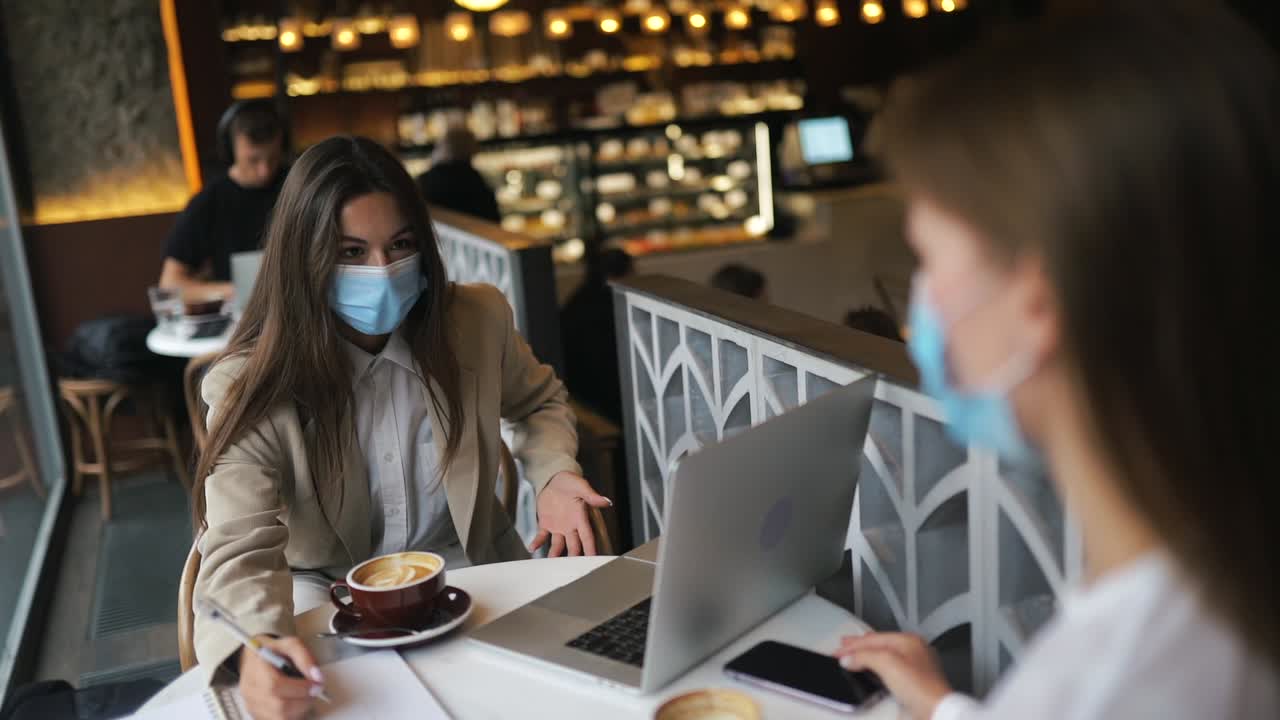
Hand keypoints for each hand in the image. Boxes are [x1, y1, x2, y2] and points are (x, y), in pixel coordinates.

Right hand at [238, 635, 324, 719]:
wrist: (255, 658)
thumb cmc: (273, 651)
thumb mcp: (290, 643)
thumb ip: (305, 657)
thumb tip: (317, 676)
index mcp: (257, 668)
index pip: (276, 686)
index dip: (300, 689)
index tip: (316, 685)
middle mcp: (250, 689)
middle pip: (279, 707)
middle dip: (304, 701)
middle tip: (314, 692)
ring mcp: (251, 704)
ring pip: (279, 718)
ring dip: (299, 710)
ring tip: (304, 697)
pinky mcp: (256, 713)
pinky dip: (291, 715)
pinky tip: (295, 704)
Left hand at [529, 472, 611, 556]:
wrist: (554, 478)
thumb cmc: (570, 481)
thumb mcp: (581, 486)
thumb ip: (592, 496)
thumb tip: (606, 501)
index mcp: (580, 517)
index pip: (587, 536)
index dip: (590, 548)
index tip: (593, 559)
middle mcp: (570, 525)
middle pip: (574, 546)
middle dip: (573, 557)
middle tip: (572, 569)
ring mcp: (558, 526)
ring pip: (558, 545)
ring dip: (555, 554)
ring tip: (551, 563)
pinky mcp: (546, 523)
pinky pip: (542, 536)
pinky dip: (537, 542)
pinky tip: (532, 547)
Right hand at [834, 632, 951, 719]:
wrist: (936, 711)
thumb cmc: (920, 686)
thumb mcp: (887, 663)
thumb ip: (865, 656)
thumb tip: (848, 658)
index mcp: (908, 641)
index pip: (874, 639)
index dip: (853, 644)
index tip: (837, 651)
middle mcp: (913, 652)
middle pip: (879, 645)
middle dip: (859, 646)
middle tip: (843, 647)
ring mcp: (914, 668)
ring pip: (884, 657)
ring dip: (867, 657)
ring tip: (853, 657)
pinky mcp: (912, 685)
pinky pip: (889, 671)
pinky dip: (876, 670)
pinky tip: (871, 673)